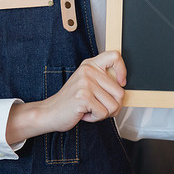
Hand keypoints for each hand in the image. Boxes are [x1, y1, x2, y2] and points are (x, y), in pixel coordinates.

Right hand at [6, 50, 125, 144]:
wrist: (50, 112)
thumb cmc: (72, 100)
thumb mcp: (87, 83)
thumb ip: (102, 81)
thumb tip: (123, 87)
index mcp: (90, 65)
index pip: (115, 56)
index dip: (122, 69)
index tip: (120, 82)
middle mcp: (88, 71)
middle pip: (120, 92)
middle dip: (113, 106)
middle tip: (98, 106)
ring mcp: (85, 83)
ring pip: (113, 105)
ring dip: (103, 113)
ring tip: (89, 108)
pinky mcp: (83, 96)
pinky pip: (103, 113)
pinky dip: (95, 118)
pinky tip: (84, 113)